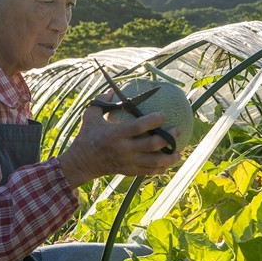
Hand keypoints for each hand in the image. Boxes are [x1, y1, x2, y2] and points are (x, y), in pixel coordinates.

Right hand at [56, 92, 182, 187]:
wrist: (81, 162)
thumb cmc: (87, 135)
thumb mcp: (89, 116)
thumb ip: (101, 101)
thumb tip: (112, 88)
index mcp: (116, 134)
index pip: (139, 127)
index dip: (153, 120)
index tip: (163, 114)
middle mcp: (124, 149)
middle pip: (151, 145)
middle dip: (168, 138)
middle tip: (178, 130)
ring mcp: (128, 162)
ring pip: (154, 162)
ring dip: (169, 157)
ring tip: (179, 151)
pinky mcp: (129, 171)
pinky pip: (148, 171)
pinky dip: (160, 168)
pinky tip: (168, 164)